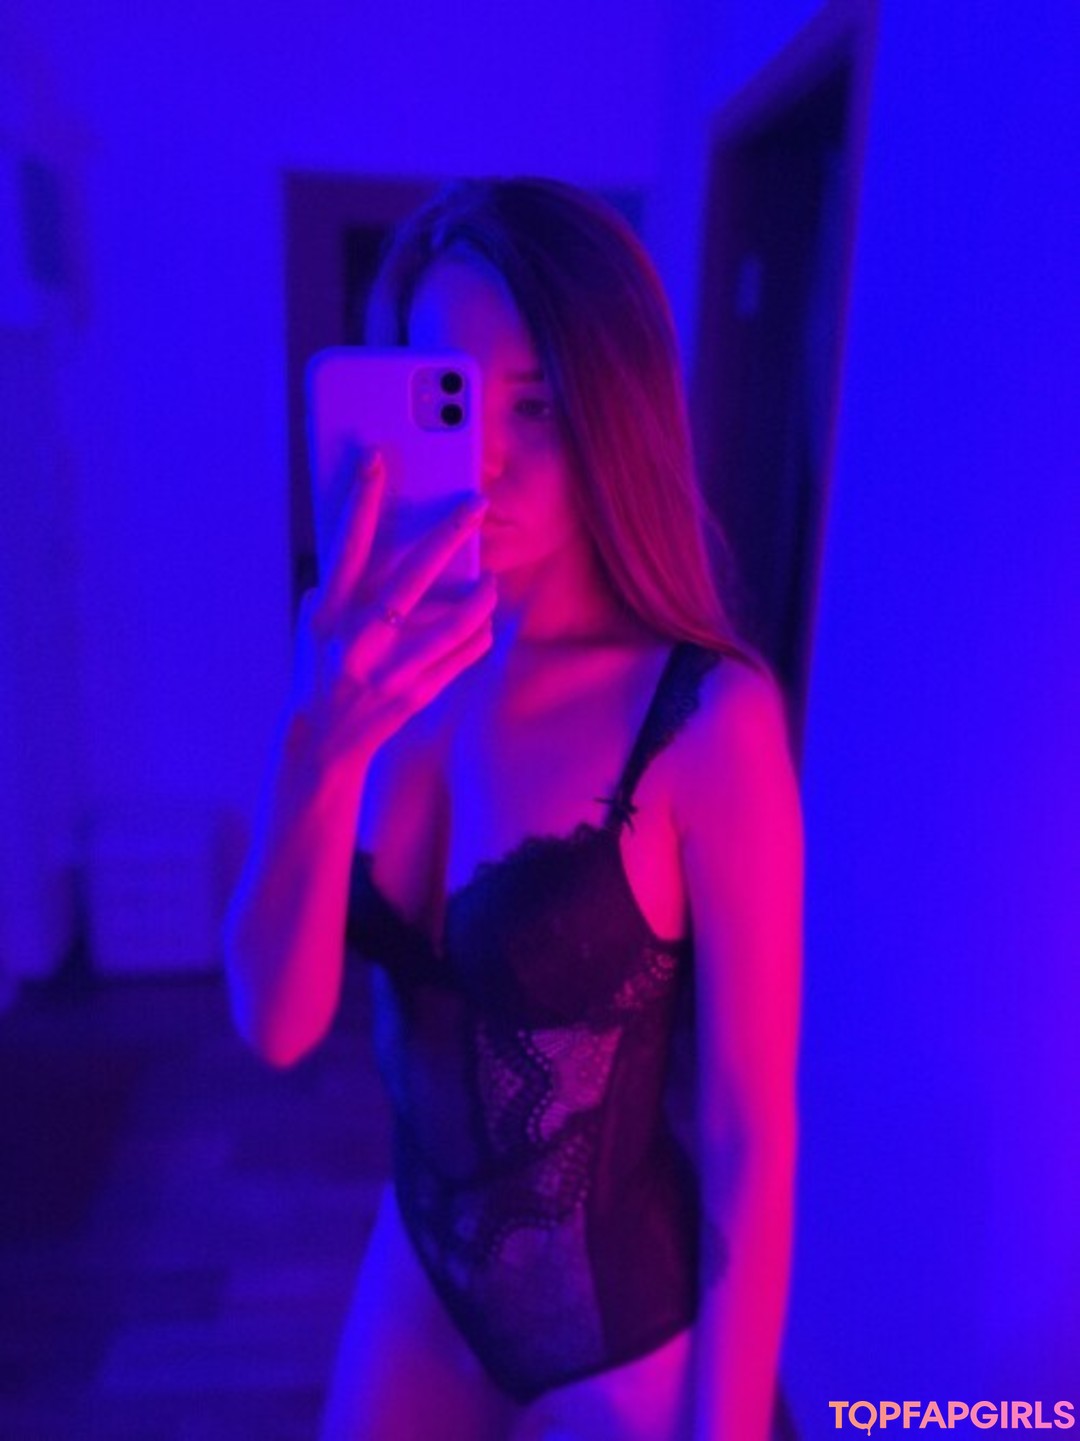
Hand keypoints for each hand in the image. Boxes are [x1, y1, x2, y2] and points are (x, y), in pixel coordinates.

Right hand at [288, 448, 494, 770]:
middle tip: (476, 506)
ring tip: (490, 581)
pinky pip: (460, 657)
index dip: (360, 502)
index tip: (377, 460)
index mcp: (328, 615)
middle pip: (411, 578)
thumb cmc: (315, 677)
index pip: (346, 547)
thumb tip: (352, 553)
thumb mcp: (310, 631)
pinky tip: (484, 624)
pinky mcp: (415, 694)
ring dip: (479, 597)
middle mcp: (358, 639)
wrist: (320, 745)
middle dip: (448, 537)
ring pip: (450, 624)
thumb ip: (330, 593)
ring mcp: (390, 669)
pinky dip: (476, 637)